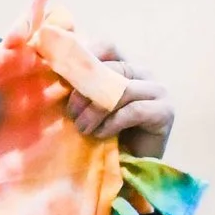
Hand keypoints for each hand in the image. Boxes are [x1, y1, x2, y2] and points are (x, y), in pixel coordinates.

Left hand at [67, 42, 174, 157]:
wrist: (126, 166)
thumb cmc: (100, 133)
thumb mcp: (83, 104)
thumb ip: (76, 85)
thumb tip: (49, 67)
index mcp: (123, 65)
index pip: (107, 47)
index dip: (85, 54)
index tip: (61, 70)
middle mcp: (143, 73)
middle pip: (112, 68)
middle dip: (85, 91)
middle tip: (71, 113)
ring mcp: (157, 91)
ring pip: (122, 89)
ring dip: (96, 110)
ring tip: (83, 127)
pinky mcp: (165, 112)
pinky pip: (134, 110)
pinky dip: (112, 123)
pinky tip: (100, 134)